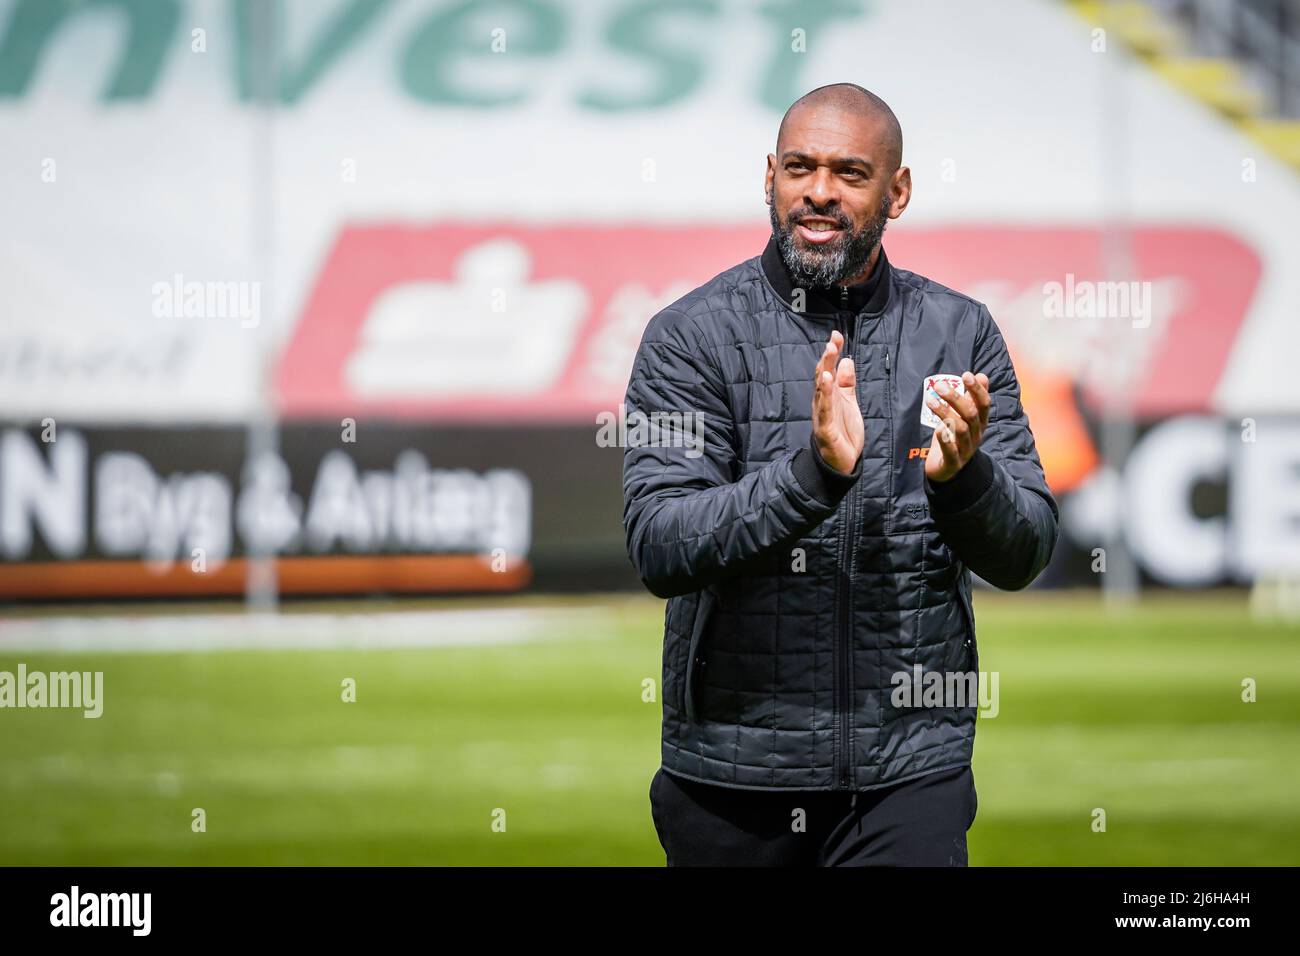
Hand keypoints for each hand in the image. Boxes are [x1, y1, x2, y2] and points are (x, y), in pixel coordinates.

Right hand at [810, 330, 863, 475]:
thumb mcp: (849, 402)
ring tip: (828, 354)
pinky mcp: (826, 429)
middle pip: (822, 376)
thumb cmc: (843, 432)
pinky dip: (825, 395)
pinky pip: (825, 410)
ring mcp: (822, 415)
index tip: (836, 336)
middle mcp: (823, 403)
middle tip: (832, 341)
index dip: (831, 353)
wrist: (842, 462)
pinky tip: (827, 382)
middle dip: (827, 358)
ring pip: (822, 390)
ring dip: (824, 371)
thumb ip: (847, 383)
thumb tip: (847, 361)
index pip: (828, 370)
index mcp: (829, 396)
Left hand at [925, 371, 990, 482]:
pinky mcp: (954, 462)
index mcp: (980, 423)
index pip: (983, 404)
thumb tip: (981, 375)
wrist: (948, 470)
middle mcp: (976, 435)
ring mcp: (966, 450)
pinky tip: (938, 429)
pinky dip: (945, 440)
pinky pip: (951, 451)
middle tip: (940, 386)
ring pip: (960, 429)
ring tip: (930, 401)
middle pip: (971, 414)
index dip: (977, 390)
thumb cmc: (955, 438)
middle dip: (956, 398)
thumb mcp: (964, 417)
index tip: (967, 374)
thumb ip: (972, 398)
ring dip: (945, 413)